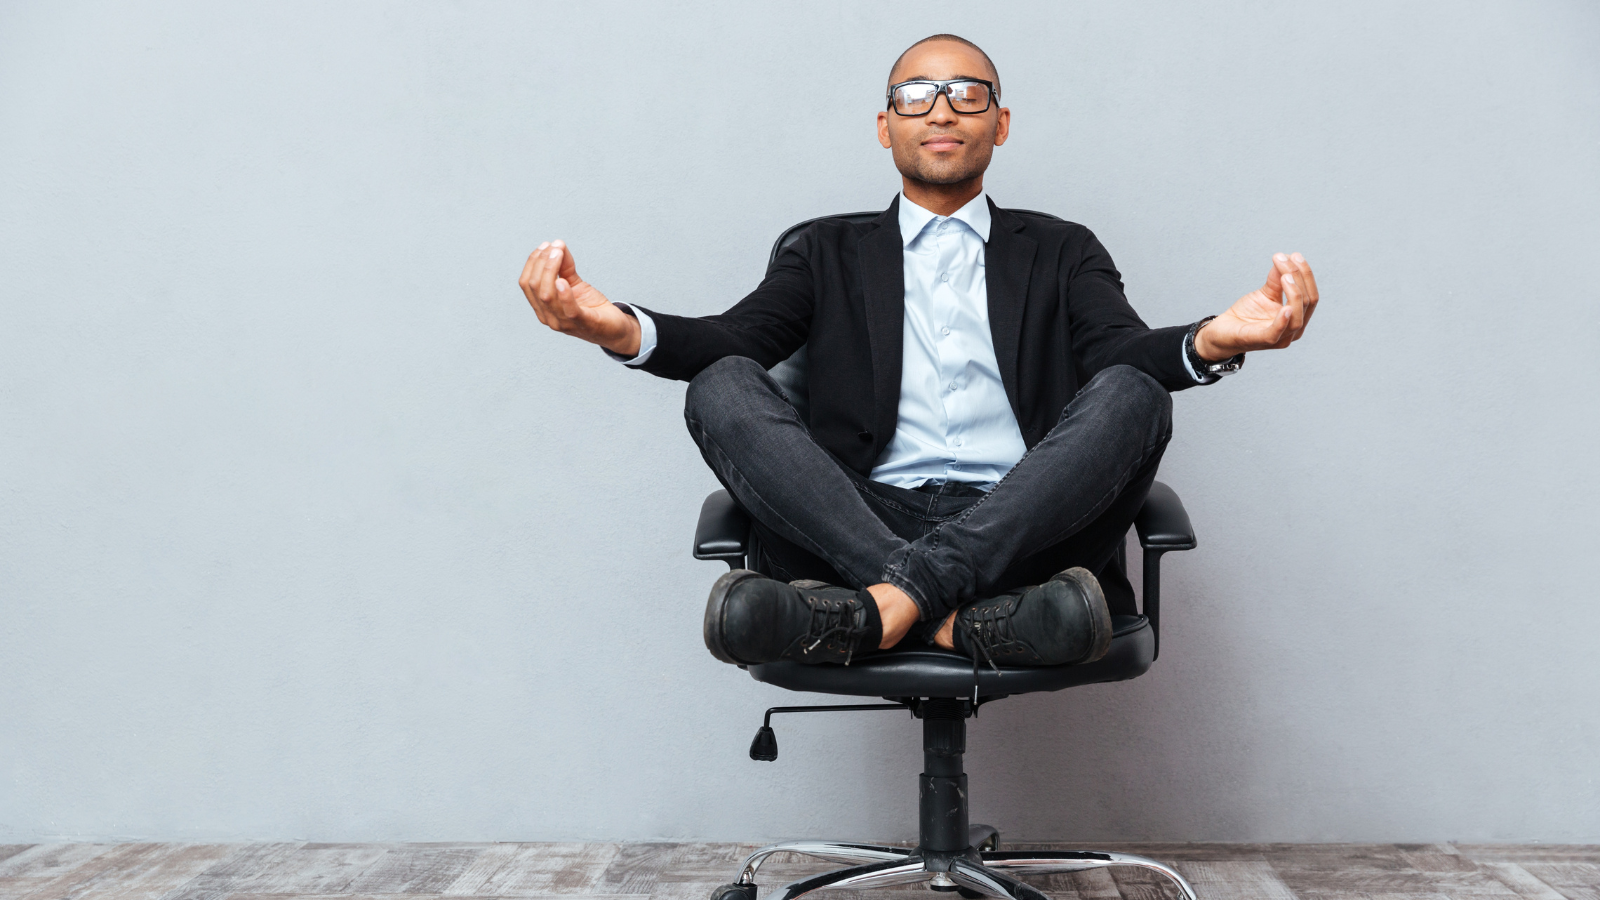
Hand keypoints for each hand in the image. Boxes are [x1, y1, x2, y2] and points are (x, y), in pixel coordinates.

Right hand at [518, 240, 641, 356]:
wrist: (614, 329)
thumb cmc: (592, 307)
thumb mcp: (575, 283)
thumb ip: (565, 266)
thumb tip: (558, 245)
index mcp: (542, 307)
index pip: (526, 283)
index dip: (533, 262)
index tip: (545, 245)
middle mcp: (548, 317)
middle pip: (535, 287)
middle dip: (542, 262)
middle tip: (555, 247)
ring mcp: (564, 324)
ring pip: (547, 296)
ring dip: (551, 270)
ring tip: (559, 254)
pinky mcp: (583, 324)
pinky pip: (569, 311)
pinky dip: (564, 295)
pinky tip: (563, 281)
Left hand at [1194, 252, 1319, 360]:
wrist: (1222, 332)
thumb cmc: (1246, 315)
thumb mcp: (1264, 293)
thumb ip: (1276, 278)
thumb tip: (1286, 257)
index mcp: (1297, 317)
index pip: (1311, 296)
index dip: (1305, 274)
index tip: (1295, 255)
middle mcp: (1294, 330)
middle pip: (1307, 303)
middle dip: (1299, 278)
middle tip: (1286, 260)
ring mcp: (1280, 338)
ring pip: (1297, 318)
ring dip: (1294, 294)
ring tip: (1285, 276)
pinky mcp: (1263, 341)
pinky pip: (1277, 333)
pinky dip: (1283, 320)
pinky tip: (1284, 307)